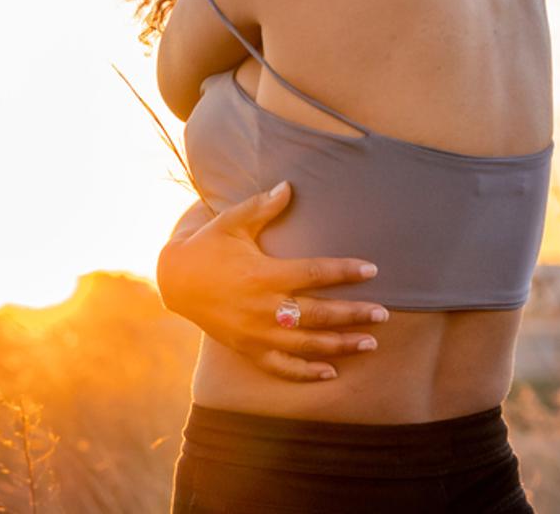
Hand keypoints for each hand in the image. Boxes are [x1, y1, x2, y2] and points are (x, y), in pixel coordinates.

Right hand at [156, 181, 388, 381]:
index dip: (344, 271)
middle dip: (354, 315)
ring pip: (307, 345)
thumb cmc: (209, 246)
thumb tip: (289, 185)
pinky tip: (332, 372)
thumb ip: (262, 207)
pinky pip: (281, 367)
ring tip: (370, 343)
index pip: (313, 273)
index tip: (371, 269)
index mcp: (263, 274)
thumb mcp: (232, 222)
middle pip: (318, 315)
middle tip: (384, 314)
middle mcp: (263, 308)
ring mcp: (256, 333)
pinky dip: (307, 373)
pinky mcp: (248, 349)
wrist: (175, 280)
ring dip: (341, 345)